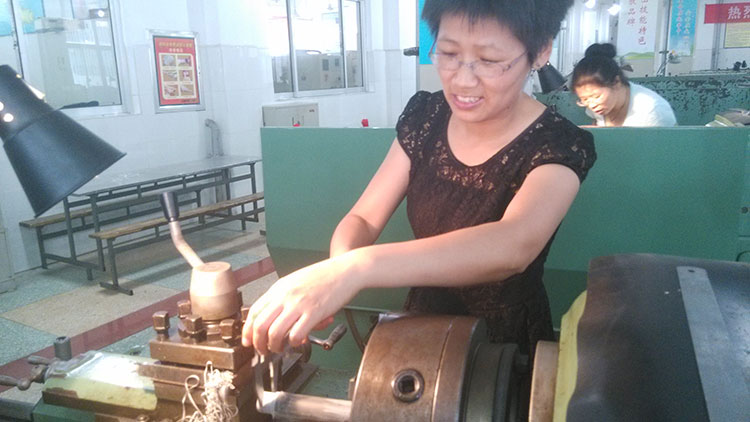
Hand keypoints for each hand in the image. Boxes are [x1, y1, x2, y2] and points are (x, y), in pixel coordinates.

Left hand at [241, 254, 363, 354]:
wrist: (345, 270)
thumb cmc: (323, 276)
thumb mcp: (296, 282)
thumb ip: (284, 300)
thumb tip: (277, 321)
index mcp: (279, 288)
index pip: (254, 311)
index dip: (248, 330)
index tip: (248, 341)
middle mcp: (286, 296)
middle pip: (260, 325)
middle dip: (258, 343)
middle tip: (263, 350)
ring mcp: (299, 304)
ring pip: (275, 333)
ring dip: (274, 347)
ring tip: (280, 349)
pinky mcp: (314, 313)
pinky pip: (296, 335)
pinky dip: (294, 343)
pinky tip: (298, 342)